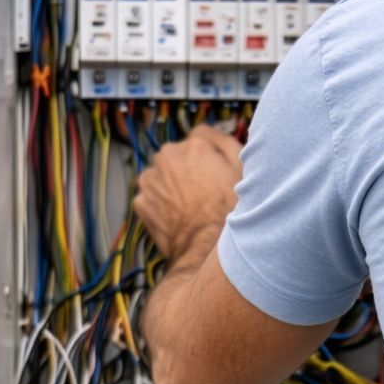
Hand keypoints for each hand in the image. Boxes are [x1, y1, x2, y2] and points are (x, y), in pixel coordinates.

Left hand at [133, 125, 244, 260]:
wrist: (206, 250)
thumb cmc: (229, 212)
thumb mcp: (242, 169)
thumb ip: (224, 142)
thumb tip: (208, 133)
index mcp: (193, 146)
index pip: (199, 143)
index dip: (210, 161)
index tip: (215, 177)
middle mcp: (167, 157)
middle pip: (177, 158)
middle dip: (187, 172)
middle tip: (204, 194)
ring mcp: (150, 180)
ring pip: (162, 176)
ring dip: (172, 186)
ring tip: (191, 207)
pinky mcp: (141, 202)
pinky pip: (152, 197)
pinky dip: (161, 205)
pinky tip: (178, 216)